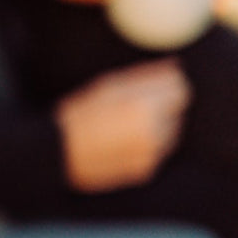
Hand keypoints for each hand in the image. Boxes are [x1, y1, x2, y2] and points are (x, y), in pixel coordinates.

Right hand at [53, 57, 192, 192]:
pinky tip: (120, 144)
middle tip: (129, 111)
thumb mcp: (108, 85)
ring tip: (123, 129)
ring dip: (156, 127)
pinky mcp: (145, 170)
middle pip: (177, 111)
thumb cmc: (79, 114)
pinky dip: (146, 146)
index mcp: (143, 106)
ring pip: (171, 133)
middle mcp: (152, 132)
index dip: (164, 87)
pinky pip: (157, 152)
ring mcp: (150, 154)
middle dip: (160, 108)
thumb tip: (175, 66)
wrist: (58, 154)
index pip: (179, 87)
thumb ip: (146, 75)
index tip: (150, 89)